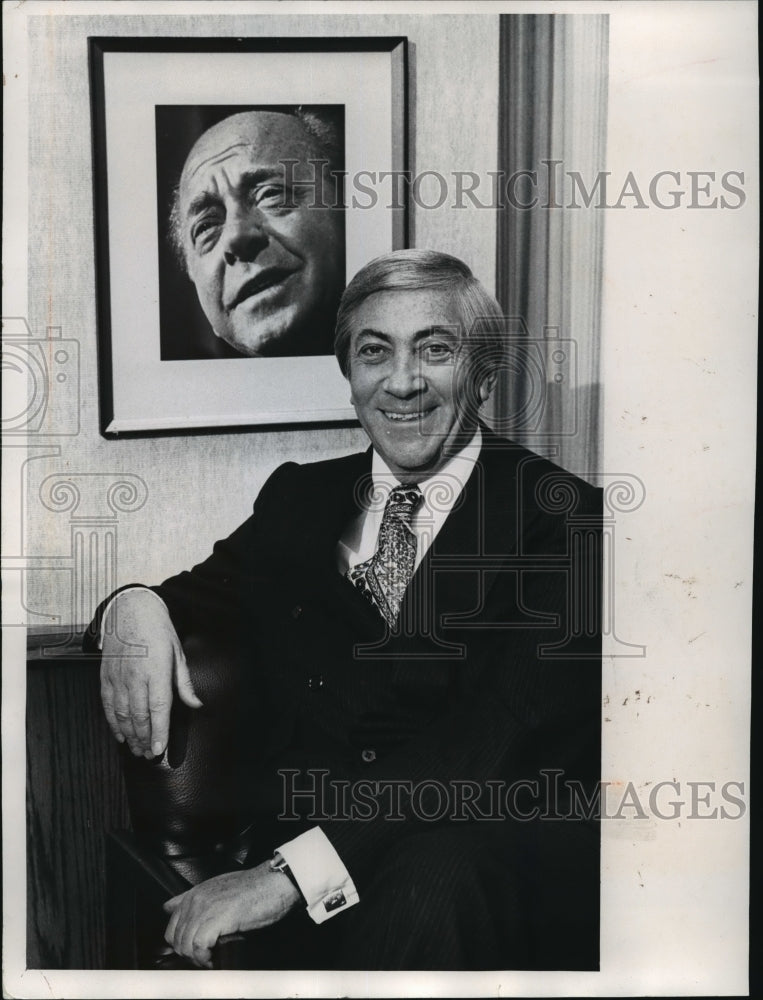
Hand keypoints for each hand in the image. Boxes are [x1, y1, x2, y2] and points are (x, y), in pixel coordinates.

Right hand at [99, 589, 201, 757]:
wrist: (131, 611)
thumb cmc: (158, 631)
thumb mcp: (178, 653)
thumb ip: (184, 683)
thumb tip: (196, 705)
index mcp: (156, 670)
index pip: (158, 708)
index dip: (158, 731)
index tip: (159, 750)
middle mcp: (135, 677)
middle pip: (139, 716)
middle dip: (145, 739)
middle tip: (149, 756)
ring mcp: (118, 677)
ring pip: (122, 714)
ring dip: (130, 735)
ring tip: (137, 750)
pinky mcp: (106, 677)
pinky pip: (107, 705)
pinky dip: (113, 723)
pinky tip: (120, 735)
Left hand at [163, 861, 300, 967]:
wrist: (274, 882)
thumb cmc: (253, 888)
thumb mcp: (218, 888)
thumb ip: (195, 899)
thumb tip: (170, 907)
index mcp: (194, 893)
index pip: (171, 928)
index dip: (182, 945)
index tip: (196, 952)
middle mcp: (196, 899)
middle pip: (176, 940)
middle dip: (190, 955)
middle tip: (206, 958)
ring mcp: (205, 908)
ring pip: (186, 946)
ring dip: (198, 959)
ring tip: (212, 960)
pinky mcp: (217, 918)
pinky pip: (199, 947)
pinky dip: (205, 959)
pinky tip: (216, 959)